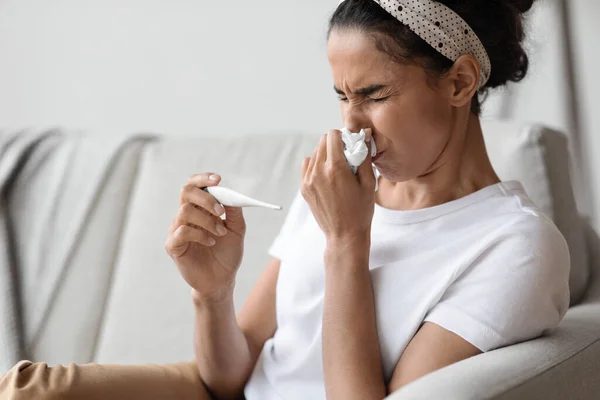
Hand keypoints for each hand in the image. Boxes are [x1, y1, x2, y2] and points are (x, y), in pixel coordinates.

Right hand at [165, 173, 245, 300]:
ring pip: (185, 211)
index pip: (194, 185)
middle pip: (186, 192)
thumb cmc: (227, 253)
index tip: (218, 179)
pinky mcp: (173, 246)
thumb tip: (231, 195)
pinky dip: (199, 234)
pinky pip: (181, 232)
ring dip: (207, 220)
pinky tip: (211, 242)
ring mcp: (177, 230)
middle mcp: (186, 216)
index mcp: (199, 208)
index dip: (203, 179)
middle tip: (221, 212)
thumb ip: (234, 211)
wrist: (222, 280)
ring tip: (220, 233)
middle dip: (206, 198)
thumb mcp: (237, 230)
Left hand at [301, 130, 375, 243]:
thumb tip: (366, 135)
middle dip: (335, 144)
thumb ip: (364, 156)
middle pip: (322, 141)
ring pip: (314, 152)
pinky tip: (328, 176)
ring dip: (326, 154)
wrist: (344, 235)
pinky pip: (307, 165)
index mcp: (335, 168)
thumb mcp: (368, 183)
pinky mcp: (304, 188)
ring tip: (338, 170)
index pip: (332, 135)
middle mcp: (318, 172)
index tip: (351, 146)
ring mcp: (308, 180)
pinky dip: (317, 165)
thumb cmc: (360, 211)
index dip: (344, 137)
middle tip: (347, 158)